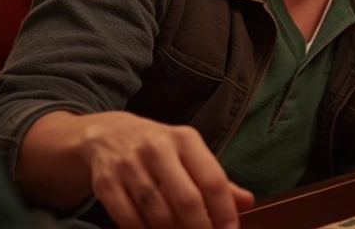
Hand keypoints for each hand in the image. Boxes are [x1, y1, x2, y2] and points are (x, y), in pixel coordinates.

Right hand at [78, 111, 253, 228]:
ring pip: (158, 215)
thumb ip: (216, 179)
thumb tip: (247, 203)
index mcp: (185, 139)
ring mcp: (130, 165)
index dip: (225, 212)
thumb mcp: (190, 153)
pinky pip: (130, 221)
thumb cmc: (160, 149)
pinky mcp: (106, 183)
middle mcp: (158, 148)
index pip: (212, 180)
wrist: (110, 135)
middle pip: (187, 201)